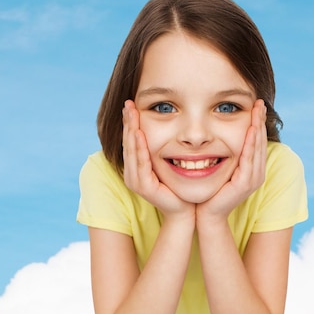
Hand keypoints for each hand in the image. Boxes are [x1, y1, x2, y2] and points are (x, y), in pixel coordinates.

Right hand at [122, 100, 194, 219]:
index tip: (131, 103)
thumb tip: (167, 124)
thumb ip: (161, 148)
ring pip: (132, 150)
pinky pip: (141, 163)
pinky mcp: (144, 187)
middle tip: (128, 103)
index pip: (131, 139)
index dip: (130, 122)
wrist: (185, 210)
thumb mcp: (167, 162)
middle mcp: (131, 173)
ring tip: (131, 113)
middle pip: (128, 142)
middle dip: (128, 121)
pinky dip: (140, 147)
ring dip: (131, 130)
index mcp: (135, 166)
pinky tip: (139, 133)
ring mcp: (136, 180)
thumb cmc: (178, 185)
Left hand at [196, 99, 267, 222]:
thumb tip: (221, 135)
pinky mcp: (245, 183)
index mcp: (253, 168)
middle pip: (260, 141)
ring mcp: (253, 178)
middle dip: (260, 120)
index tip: (256, 105)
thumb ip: (227, 154)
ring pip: (257, 147)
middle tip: (260, 102)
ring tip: (257, 111)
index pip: (257, 141)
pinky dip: (251, 143)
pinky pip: (249, 159)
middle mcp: (257, 172)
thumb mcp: (223, 167)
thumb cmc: (212, 190)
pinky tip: (251, 130)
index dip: (258, 122)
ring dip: (257, 128)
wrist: (207, 213)